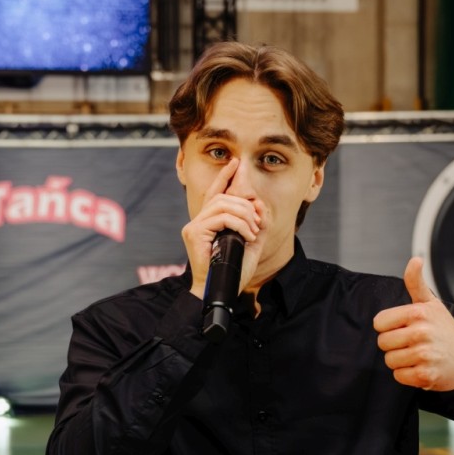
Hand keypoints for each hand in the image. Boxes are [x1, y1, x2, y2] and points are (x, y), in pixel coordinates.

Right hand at [181, 158, 265, 298]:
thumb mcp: (250, 243)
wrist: (221, 291)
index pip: (215, 192)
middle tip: (257, 223)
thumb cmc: (233, 271)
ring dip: (244, 215)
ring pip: (223, 204)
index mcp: (209, 222)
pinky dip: (239, 224)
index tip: (235, 163)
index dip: (225, 176)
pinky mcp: (194, 233)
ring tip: (253, 231)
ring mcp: (194, 226)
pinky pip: (221, 217)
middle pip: (223, 197)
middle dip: (245, 205)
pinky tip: (248, 236)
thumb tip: (259, 204)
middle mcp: (198, 222)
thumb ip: (256, 224)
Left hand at [373, 257, 453, 391]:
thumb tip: (415, 260)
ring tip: (418, 356)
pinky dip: (408, 375)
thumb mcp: (432, 304)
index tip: (404, 328)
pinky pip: (399, 376)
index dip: (389, 327)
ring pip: (389, 361)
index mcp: (419, 313)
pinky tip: (422, 367)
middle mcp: (421, 333)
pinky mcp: (425, 376)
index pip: (379, 323)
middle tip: (413, 344)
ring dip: (401, 361)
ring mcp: (424, 355)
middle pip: (383, 343)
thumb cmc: (448, 331)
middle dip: (395, 345)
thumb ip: (416, 283)